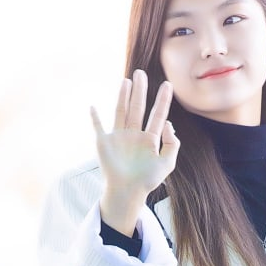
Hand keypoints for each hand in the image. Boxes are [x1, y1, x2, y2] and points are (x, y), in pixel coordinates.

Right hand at [91, 70, 179, 233]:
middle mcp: (134, 134)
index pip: (158, 115)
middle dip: (140, 90)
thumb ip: (172, 144)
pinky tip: (93, 107)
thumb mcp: (167, 163)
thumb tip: (168, 123)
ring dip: (123, 96)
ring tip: (127, 80)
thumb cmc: (147, 180)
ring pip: (121, 111)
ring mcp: (119, 137)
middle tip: (142, 73)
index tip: (168, 84)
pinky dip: (95, 117)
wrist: (128, 192)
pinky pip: (98, 127)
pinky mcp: (104, 143)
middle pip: (138, 107)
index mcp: (149, 139)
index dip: (163, 100)